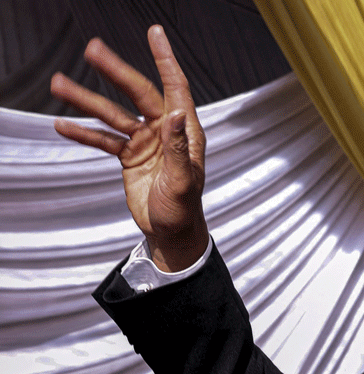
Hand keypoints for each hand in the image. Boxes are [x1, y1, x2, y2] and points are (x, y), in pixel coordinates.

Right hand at [50, 25, 207, 271]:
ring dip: (86, 101)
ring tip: (59, 84)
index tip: (154, 32)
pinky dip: (83, 133)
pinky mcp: (129, 156)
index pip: (175, 87)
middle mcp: (165, 131)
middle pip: (137, 93)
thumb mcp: (184, 181)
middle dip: (115, 71)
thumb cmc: (184, 209)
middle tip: (92, 49)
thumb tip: (174, 115)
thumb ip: (177, 148)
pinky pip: (103, 140)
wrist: (172, 232)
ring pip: (112, 115)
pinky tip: (62, 124)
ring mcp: (145, 142)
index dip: (165, 59)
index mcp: (185, 131)